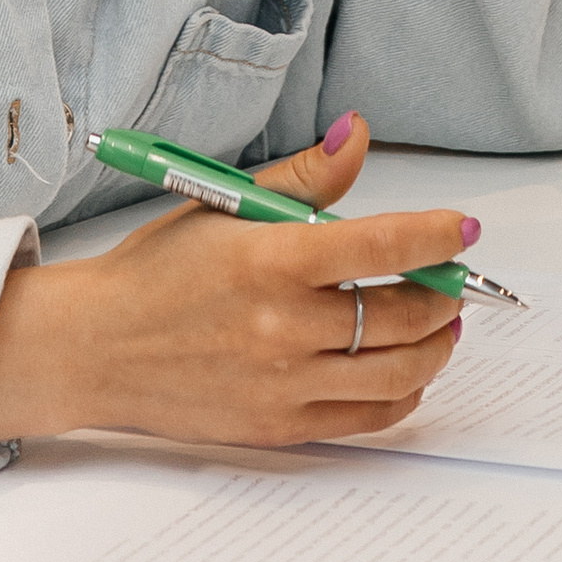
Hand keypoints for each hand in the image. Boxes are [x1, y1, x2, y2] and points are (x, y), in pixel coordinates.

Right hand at [0, 115, 466, 450]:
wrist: (97, 348)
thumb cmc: (159, 271)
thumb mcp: (225, 206)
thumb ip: (303, 177)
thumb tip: (358, 133)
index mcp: (271, 260)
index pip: (381, 246)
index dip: (434, 236)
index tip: (464, 228)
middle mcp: (283, 326)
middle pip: (401, 315)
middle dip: (445, 294)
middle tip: (454, 278)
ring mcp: (284, 384)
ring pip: (397, 372)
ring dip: (436, 346)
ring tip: (442, 325)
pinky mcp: (280, 427)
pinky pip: (368, 418)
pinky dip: (403, 394)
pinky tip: (406, 369)